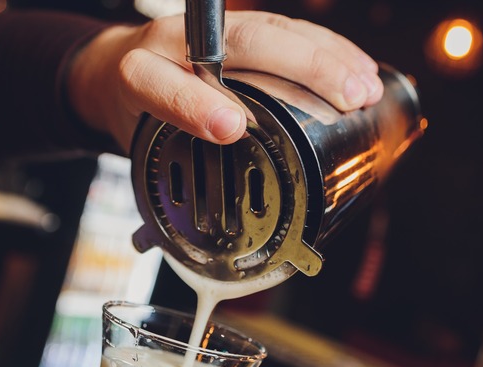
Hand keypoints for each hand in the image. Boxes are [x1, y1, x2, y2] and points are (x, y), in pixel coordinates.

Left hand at [66, 10, 383, 153]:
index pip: (162, 83)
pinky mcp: (240, 27)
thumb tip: (201, 223)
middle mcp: (178, 40)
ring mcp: (213, 30)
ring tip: (364, 89)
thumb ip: (168, 170)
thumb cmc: (134, 109)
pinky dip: (328, 48)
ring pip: (276, 30)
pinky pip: (289, 28)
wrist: (118, 68)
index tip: (231, 128)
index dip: (196, 104)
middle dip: (303, 68)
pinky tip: (358, 67)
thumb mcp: (137, 142)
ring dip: (328, 58)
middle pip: (244, 41)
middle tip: (348, 99)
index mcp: (139, 73)